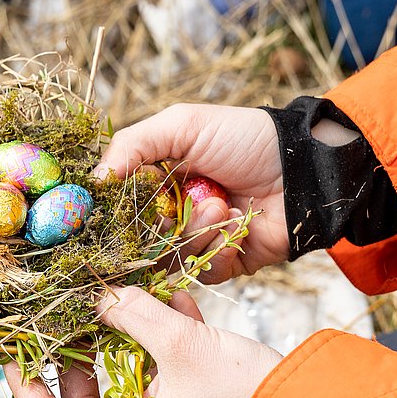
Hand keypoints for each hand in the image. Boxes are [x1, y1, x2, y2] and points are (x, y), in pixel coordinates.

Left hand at [6, 287, 281, 397]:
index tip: (10, 345)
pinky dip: (161, 347)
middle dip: (80, 348)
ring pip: (127, 383)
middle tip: (74, 308)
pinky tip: (171, 304)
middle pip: (86, 397)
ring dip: (126, 338)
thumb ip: (134, 314)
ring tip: (127, 296)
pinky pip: (163, 382)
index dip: (23, 379)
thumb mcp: (182, 345)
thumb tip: (101, 294)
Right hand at [96, 104, 288, 281]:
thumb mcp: (183, 125)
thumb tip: (93, 180)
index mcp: (156, 179)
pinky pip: (202, 272)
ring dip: (195, 233)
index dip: (113, 213)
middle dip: (158, 225)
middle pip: (139, 239)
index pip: (119, 205)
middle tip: (173, 211)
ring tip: (223, 206)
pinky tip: (238, 225)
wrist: (303, 169)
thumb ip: (133, 145)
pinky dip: (219, 250)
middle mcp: (171, 212)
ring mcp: (196, 239)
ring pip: (169, 258)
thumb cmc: (245, 139)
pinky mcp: (224, 262)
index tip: (108, 215)